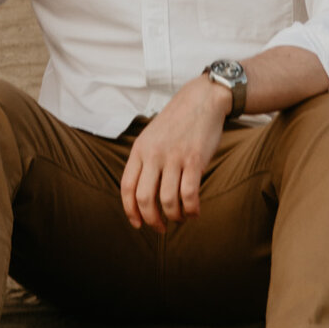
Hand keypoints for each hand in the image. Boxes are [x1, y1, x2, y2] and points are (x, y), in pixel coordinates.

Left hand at [120, 80, 225, 231]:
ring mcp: (174, 157)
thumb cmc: (177, 122)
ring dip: (174, 216)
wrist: (202, 99)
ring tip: (180, 218)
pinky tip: (195, 212)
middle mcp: (153, 154)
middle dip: (151, 220)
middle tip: (160, 228)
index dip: (130, 210)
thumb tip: (141, 193)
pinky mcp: (195, 159)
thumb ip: (144, 160)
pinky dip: (192, 209)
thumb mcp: (151, 136)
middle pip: (144, 198)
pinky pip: (190, 194)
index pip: (127, 187)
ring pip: (168, 200)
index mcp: (139, 150)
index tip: (138, 224)